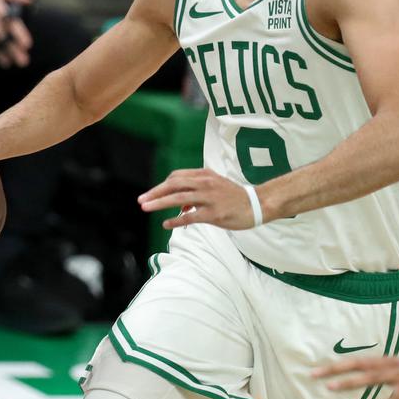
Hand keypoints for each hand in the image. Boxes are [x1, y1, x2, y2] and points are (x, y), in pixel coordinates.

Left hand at [138, 168, 259, 229]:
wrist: (257, 204)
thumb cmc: (234, 196)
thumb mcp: (214, 186)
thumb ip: (196, 191)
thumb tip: (179, 206)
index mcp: (204, 175)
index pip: (176, 177)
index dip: (161, 186)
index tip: (151, 194)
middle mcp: (205, 183)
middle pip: (173, 185)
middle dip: (155, 193)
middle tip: (141, 200)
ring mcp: (210, 198)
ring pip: (179, 198)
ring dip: (159, 203)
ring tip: (146, 208)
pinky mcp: (214, 214)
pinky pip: (191, 217)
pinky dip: (176, 220)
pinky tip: (166, 224)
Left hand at [313, 353, 398, 398]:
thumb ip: (393, 372)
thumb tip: (378, 377)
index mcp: (392, 360)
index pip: (360, 360)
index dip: (339, 363)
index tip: (319, 366)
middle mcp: (394, 365)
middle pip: (359, 365)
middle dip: (335, 369)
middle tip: (312, 373)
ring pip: (372, 378)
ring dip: (350, 383)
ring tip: (331, 389)